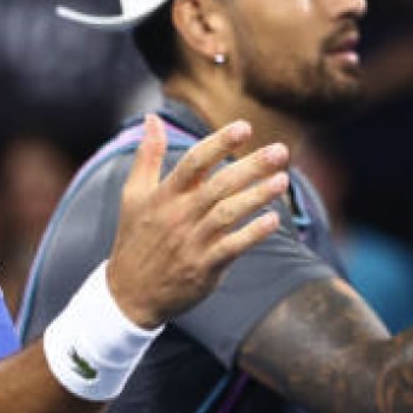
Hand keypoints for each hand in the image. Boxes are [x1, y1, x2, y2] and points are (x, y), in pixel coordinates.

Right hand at [106, 115, 289, 328]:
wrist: (130, 294)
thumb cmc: (135, 239)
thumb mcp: (133, 195)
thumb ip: (148, 155)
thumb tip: (153, 118)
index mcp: (163, 195)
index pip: (194, 162)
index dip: (220, 143)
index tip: (244, 127)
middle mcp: (178, 216)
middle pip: (219, 184)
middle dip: (252, 166)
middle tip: (280, 150)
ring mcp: (192, 242)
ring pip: (229, 213)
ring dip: (257, 196)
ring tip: (282, 180)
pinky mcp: (204, 267)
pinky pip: (233, 247)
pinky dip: (253, 233)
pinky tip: (273, 220)